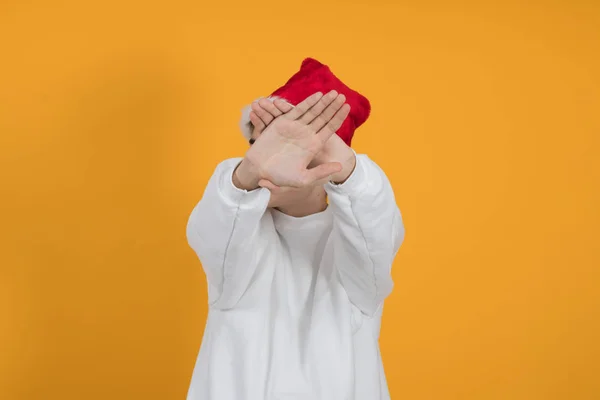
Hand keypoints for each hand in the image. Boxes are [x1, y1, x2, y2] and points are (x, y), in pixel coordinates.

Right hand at [234, 90, 349, 189]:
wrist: (259, 169)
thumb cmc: (280, 176)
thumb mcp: (303, 178)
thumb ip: (321, 172)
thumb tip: (340, 167)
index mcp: (313, 145)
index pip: (329, 128)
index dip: (338, 117)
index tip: (347, 107)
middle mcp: (306, 134)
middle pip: (323, 117)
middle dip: (333, 106)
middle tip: (342, 96)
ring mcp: (295, 127)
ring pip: (313, 111)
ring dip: (323, 102)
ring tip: (334, 92)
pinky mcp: (283, 122)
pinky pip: (298, 110)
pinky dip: (307, 103)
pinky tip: (318, 95)